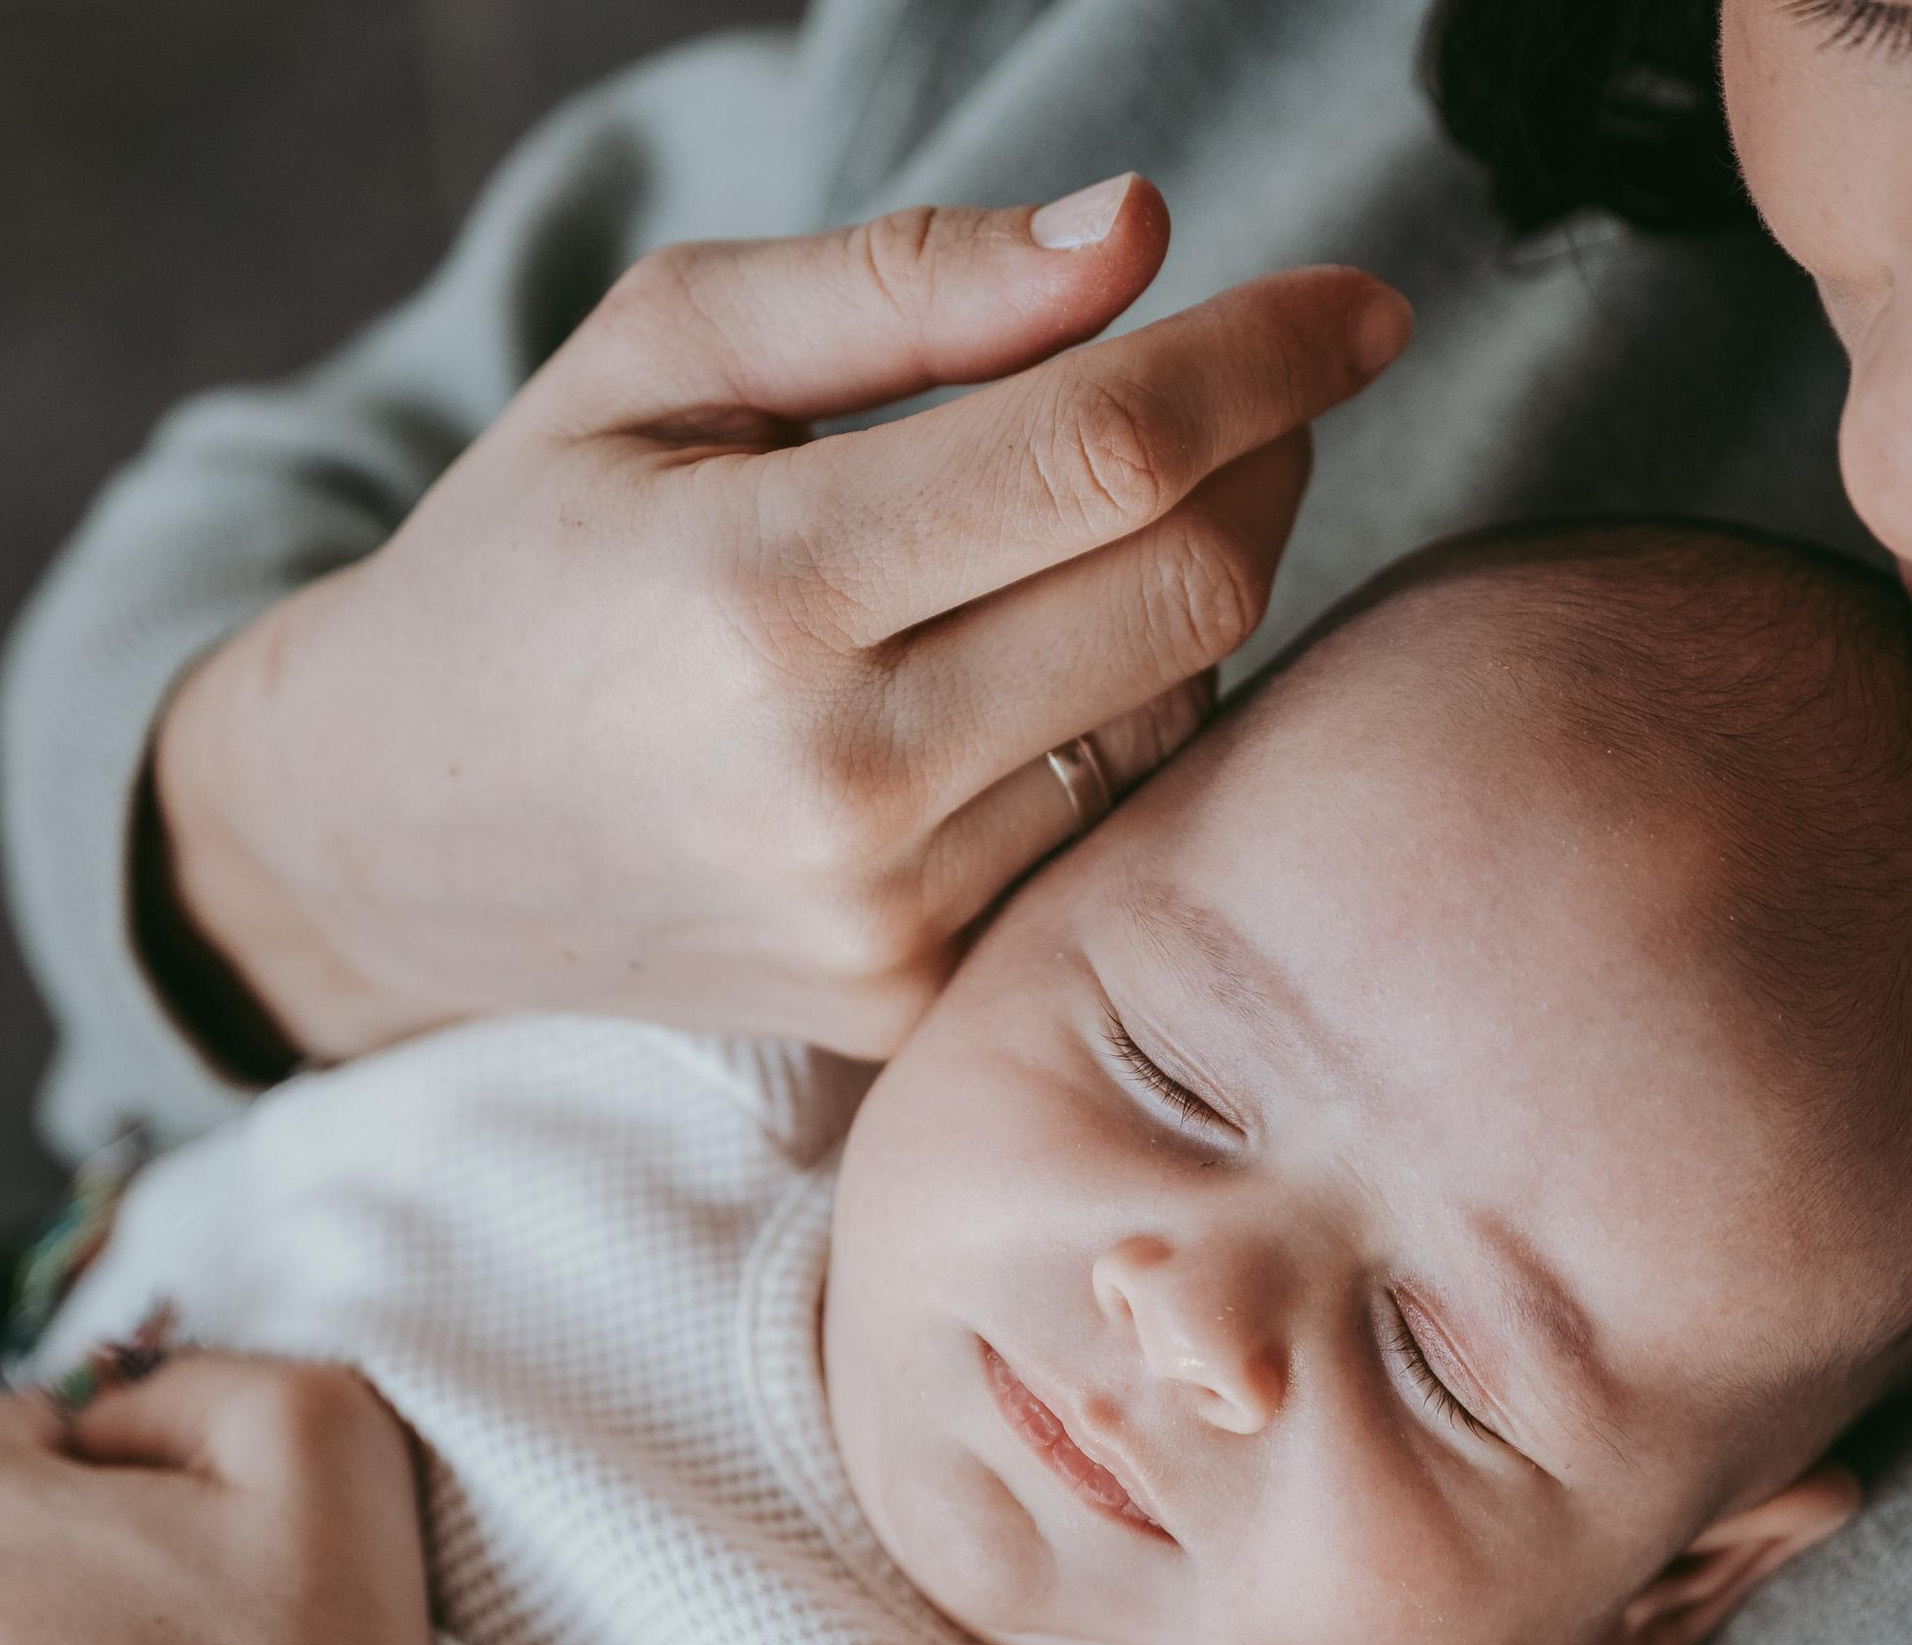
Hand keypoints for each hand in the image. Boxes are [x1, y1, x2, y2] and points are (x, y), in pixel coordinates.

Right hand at [152, 180, 1410, 1063]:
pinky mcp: (918, 1003)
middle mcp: (838, 779)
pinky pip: (1113, 827)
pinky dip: (1125, 723)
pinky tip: (1042, 674)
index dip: (1266, 360)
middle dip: (1263, 465)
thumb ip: (900, 286)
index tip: (1362, 307)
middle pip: (1188, 591)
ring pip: (1174, 716)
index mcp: (757, 588)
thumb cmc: (534, 558)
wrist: (405, 833)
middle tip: (1238, 403)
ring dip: (1187, 597)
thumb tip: (1136, 231)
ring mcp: (890, 918)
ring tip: (1080, 542)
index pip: (1105, 453)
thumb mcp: (655, 358)